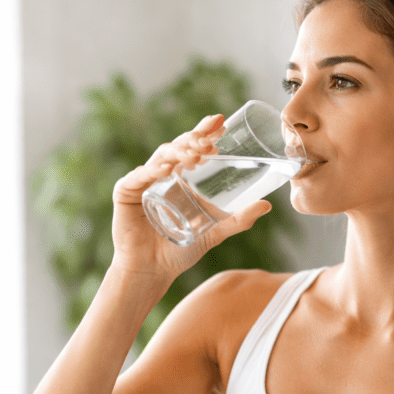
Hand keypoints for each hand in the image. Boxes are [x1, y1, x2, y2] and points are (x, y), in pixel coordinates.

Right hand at [110, 114, 272, 281]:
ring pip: (160, 157)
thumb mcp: (215, 232)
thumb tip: (267, 205)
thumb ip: (239, 219)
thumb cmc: (180, 251)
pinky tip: (165, 169)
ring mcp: (143, 182)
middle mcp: (161, 174)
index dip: (204, 132)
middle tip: (211, 140)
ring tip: (196, 154)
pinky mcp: (126, 193)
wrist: (153, 271)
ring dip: (179, 152)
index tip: (220, 121)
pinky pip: (138, 177)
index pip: (193, 148)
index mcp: (180, 177)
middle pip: (178, 147)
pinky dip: (151, 170)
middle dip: (194, 138)